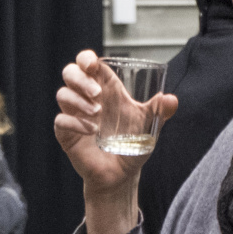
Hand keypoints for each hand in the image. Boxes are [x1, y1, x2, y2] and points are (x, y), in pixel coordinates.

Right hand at [54, 49, 176, 233]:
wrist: (122, 175)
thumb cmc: (133, 145)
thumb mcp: (150, 126)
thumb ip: (160, 112)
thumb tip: (171, 100)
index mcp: (106, 88)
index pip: (89, 64)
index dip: (86, 58)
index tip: (92, 63)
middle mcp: (87, 98)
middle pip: (70, 73)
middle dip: (80, 78)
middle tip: (97, 93)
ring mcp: (74, 114)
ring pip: (62, 94)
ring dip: (78, 101)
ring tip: (97, 114)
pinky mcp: (66, 133)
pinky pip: (61, 120)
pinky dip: (74, 122)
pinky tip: (91, 130)